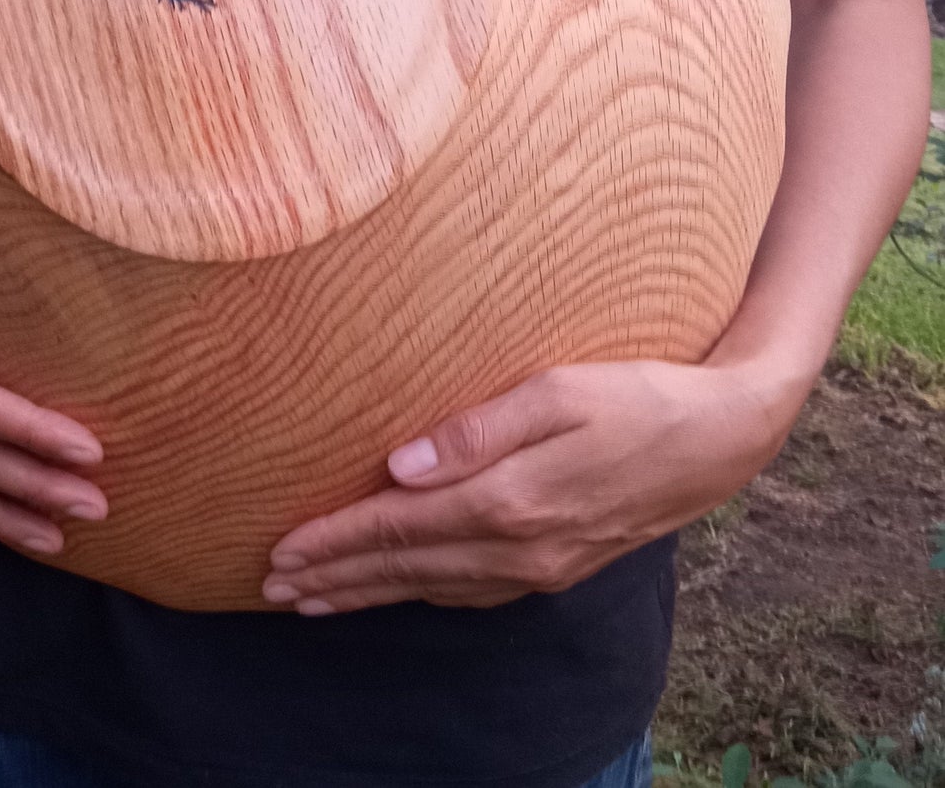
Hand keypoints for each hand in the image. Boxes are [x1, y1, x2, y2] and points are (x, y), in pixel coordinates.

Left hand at [261, 356, 806, 614]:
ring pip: (431, 587)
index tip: (279, 550)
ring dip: (367, 593)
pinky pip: (469, 591)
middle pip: (404, 567)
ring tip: (312, 599)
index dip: (334, 539)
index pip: (398, 527)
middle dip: (333, 576)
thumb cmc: (635, 396)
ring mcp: (540, 568)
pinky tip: (395, 590)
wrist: (720, 440)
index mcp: (510, 500)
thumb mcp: (556, 392)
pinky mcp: (556, 568)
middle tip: (270, 586)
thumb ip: (474, 430)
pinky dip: (419, 594)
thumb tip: (397, 465)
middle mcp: (519, 549)